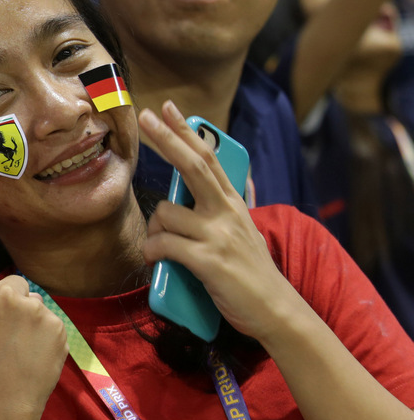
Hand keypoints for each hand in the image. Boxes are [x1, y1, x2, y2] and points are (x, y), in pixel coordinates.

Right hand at [0, 170, 67, 419]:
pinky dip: (47, 338)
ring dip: (30, 323)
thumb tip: (13, 294)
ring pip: (34, 303)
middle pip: (14, 283)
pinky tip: (34, 359)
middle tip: (1, 342)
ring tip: (17, 354)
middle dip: (12, 306)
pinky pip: (52, 321)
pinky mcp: (55, 323)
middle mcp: (1, 292)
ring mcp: (31, 307)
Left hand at [137, 102, 297, 341]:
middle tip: (144, 116)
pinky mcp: (209, 260)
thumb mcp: (240, 232)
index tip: (167, 109)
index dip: (186, 133)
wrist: (275, 310)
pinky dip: (154, 252)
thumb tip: (196, 196)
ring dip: (155, 229)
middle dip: (166, 138)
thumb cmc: (249, 273)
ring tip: (163, 248)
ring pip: (167, 213)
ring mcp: (219, 234)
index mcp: (233, 203)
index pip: (208, 158)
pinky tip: (158, 261)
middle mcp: (227, 212)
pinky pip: (165, 244)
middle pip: (193, 165)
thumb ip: (220, 212)